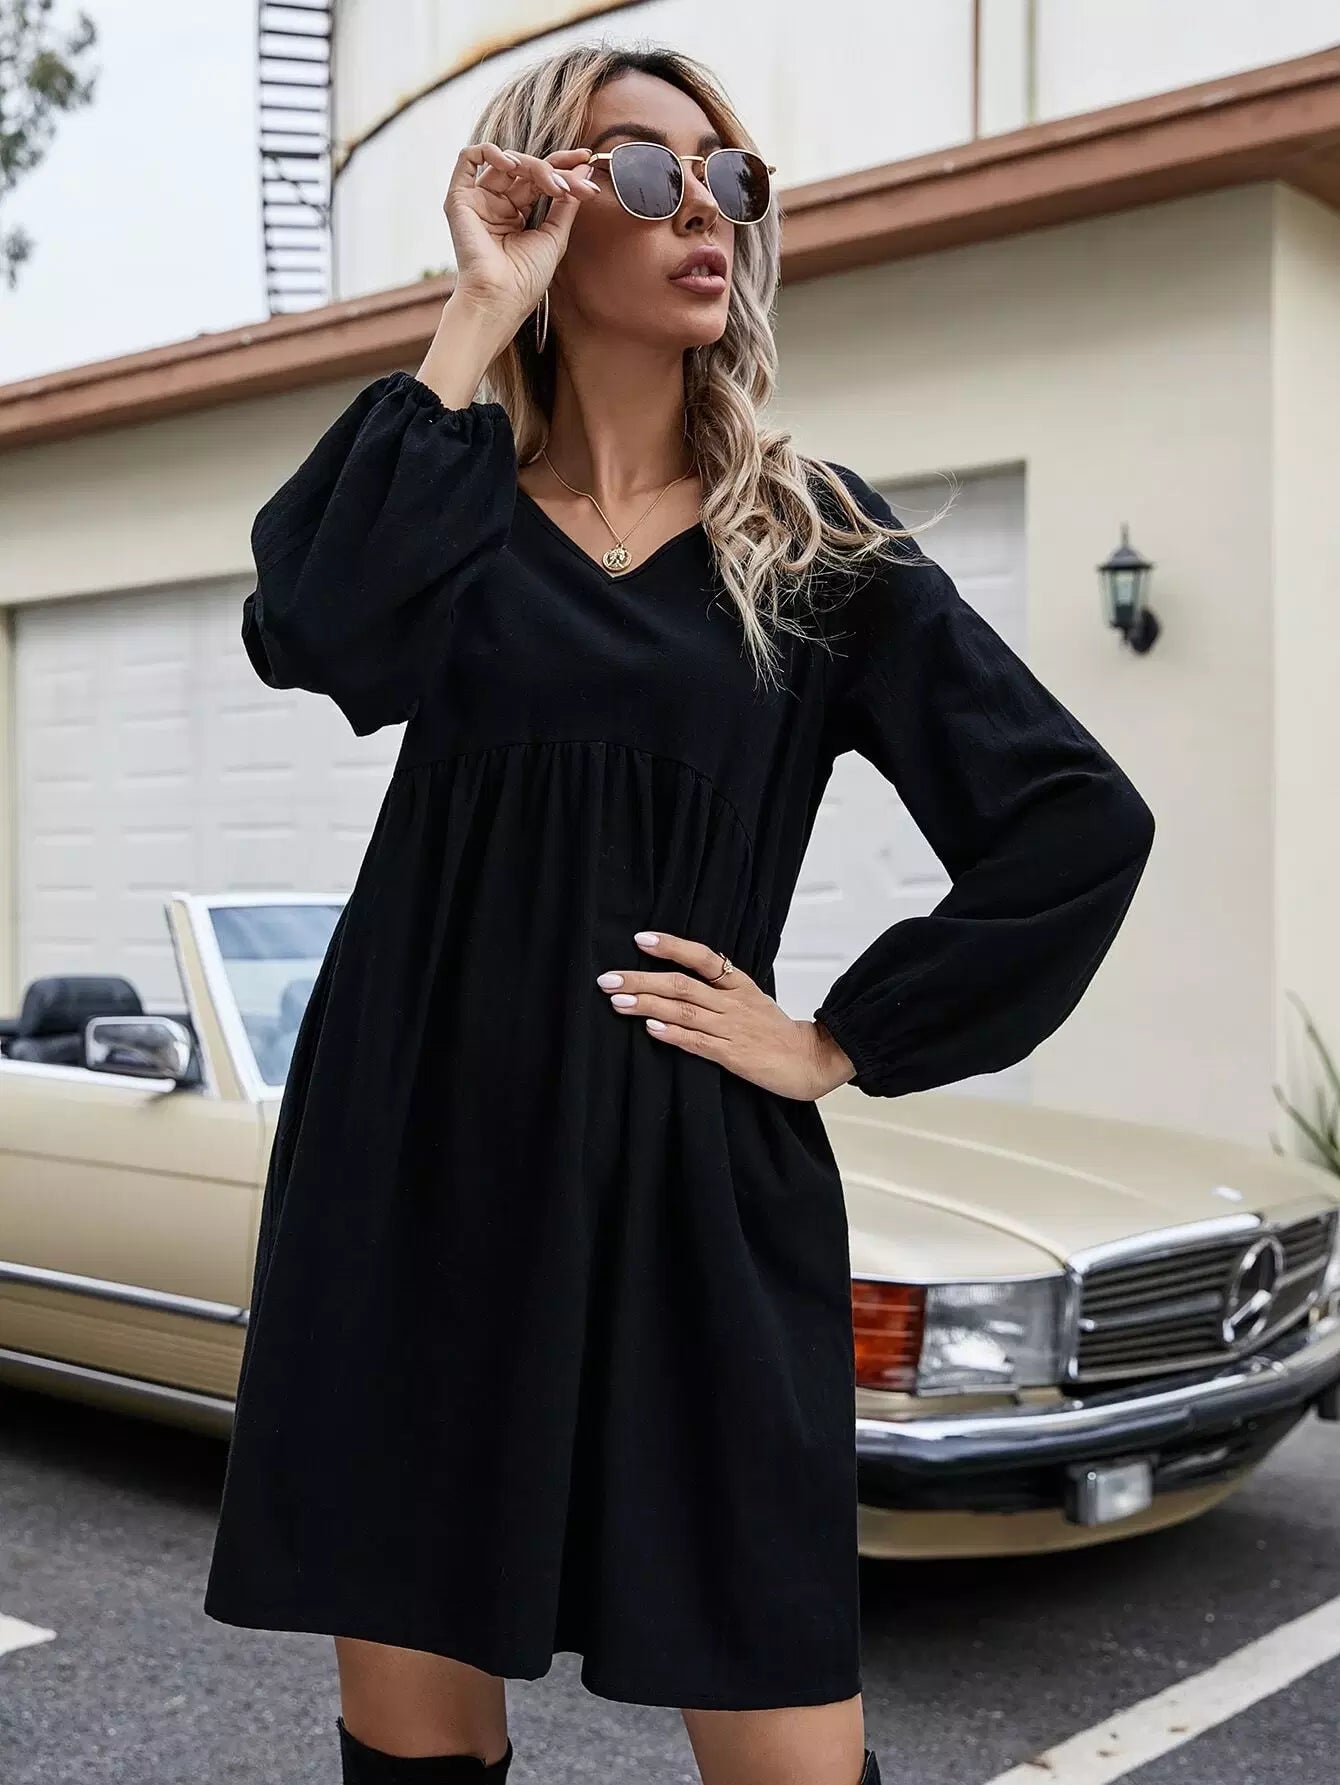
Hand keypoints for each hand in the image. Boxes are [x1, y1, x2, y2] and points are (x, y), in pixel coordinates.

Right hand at [443, 140, 600, 334]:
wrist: (500, 300)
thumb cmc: (525, 280)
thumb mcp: (555, 235)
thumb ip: (567, 201)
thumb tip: (584, 167)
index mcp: (517, 213)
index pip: (539, 178)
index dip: (562, 166)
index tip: (585, 159)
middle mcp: (497, 204)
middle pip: (526, 169)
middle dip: (554, 171)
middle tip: (573, 186)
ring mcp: (479, 200)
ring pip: (506, 162)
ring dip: (533, 166)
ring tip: (551, 184)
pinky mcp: (460, 199)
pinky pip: (469, 158)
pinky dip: (491, 152)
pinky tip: (512, 165)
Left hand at [596, 932, 857, 1100]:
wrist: (809, 1060)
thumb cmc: (775, 1031)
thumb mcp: (751, 998)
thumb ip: (720, 987)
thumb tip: (682, 976)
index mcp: (738, 984)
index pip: (702, 957)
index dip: (671, 946)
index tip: (640, 940)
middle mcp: (732, 1002)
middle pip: (681, 984)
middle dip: (640, 980)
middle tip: (607, 979)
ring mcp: (731, 1029)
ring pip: (683, 1011)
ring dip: (647, 1006)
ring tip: (617, 1002)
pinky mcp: (733, 1056)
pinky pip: (697, 1043)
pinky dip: (673, 1034)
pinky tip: (650, 1029)